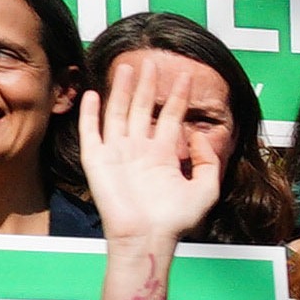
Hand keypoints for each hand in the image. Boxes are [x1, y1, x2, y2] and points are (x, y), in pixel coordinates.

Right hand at [77, 70, 228, 243]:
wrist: (147, 237)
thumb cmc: (175, 220)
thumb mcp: (206, 190)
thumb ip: (208, 161)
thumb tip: (199, 135)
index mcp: (163, 154)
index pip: (171, 117)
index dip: (178, 96)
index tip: (185, 75)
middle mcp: (139, 150)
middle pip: (144, 109)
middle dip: (148, 86)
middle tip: (152, 63)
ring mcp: (117, 153)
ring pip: (119, 113)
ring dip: (122, 91)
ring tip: (127, 68)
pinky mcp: (97, 161)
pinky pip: (91, 132)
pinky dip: (90, 113)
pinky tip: (93, 93)